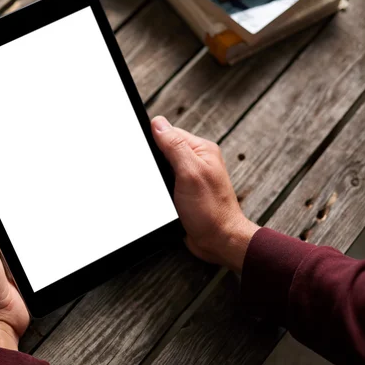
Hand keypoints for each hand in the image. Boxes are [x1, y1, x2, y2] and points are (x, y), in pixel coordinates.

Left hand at [0, 173, 29, 351]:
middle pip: (6, 204)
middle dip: (15, 187)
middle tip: (31, 163)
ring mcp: (10, 247)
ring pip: (23, 219)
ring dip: (32, 208)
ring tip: (46, 184)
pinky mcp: (26, 258)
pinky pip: (34, 237)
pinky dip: (43, 228)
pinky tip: (53, 217)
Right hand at [151, 116, 258, 272]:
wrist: (218, 241)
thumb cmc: (211, 210)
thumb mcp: (190, 172)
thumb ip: (174, 146)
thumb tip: (158, 123)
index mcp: (201, 149)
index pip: (169, 133)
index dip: (153, 141)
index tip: (146, 154)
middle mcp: (196, 160)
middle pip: (163, 150)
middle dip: (154, 162)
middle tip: (160, 179)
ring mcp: (189, 176)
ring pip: (161, 168)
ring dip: (156, 178)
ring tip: (163, 191)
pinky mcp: (183, 192)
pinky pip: (164, 183)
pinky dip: (159, 189)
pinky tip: (162, 197)